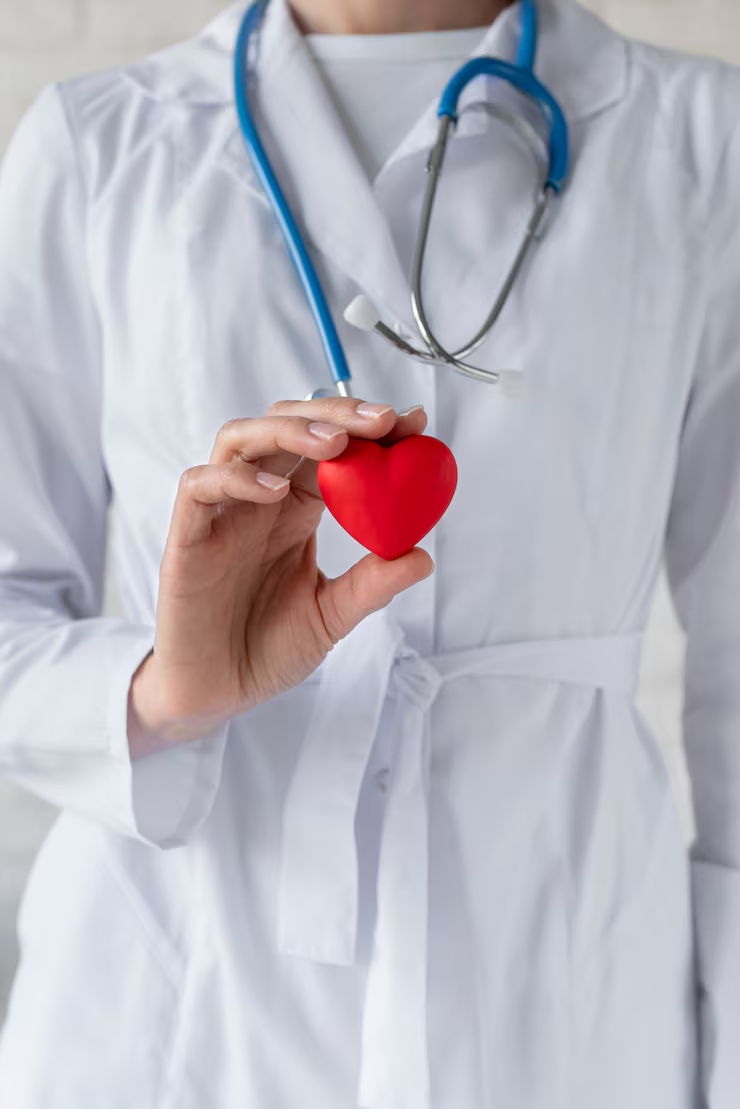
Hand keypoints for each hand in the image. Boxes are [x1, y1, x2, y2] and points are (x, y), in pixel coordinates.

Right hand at [128, 398, 432, 755]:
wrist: (218, 693)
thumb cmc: (268, 649)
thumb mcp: (332, 615)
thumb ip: (372, 584)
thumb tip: (425, 557)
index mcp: (295, 509)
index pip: (330, 448)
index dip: (369, 429)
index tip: (413, 424)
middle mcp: (258, 499)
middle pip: (287, 424)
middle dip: (336, 412)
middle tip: (383, 420)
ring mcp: (221, 514)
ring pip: (240, 439)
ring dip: (289, 429)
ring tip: (335, 441)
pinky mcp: (186, 537)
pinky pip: (199, 487)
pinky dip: (236, 478)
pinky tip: (275, 491)